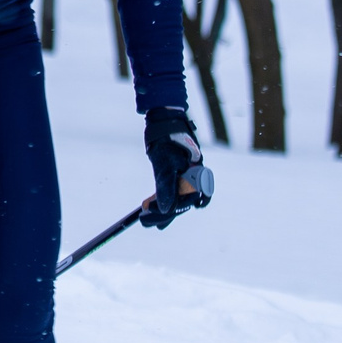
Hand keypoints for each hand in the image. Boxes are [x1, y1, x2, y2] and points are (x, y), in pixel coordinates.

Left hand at [138, 107, 210, 228]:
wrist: (167, 121)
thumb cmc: (168, 140)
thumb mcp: (165, 164)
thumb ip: (167, 187)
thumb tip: (166, 209)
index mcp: (197, 177)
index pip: (183, 202)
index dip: (166, 212)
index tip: (147, 215)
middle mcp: (196, 179)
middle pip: (181, 203)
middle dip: (163, 213)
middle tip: (145, 221)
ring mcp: (189, 175)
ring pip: (178, 198)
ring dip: (164, 209)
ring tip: (149, 218)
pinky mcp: (180, 172)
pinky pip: (176, 190)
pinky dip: (166, 198)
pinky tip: (158, 206)